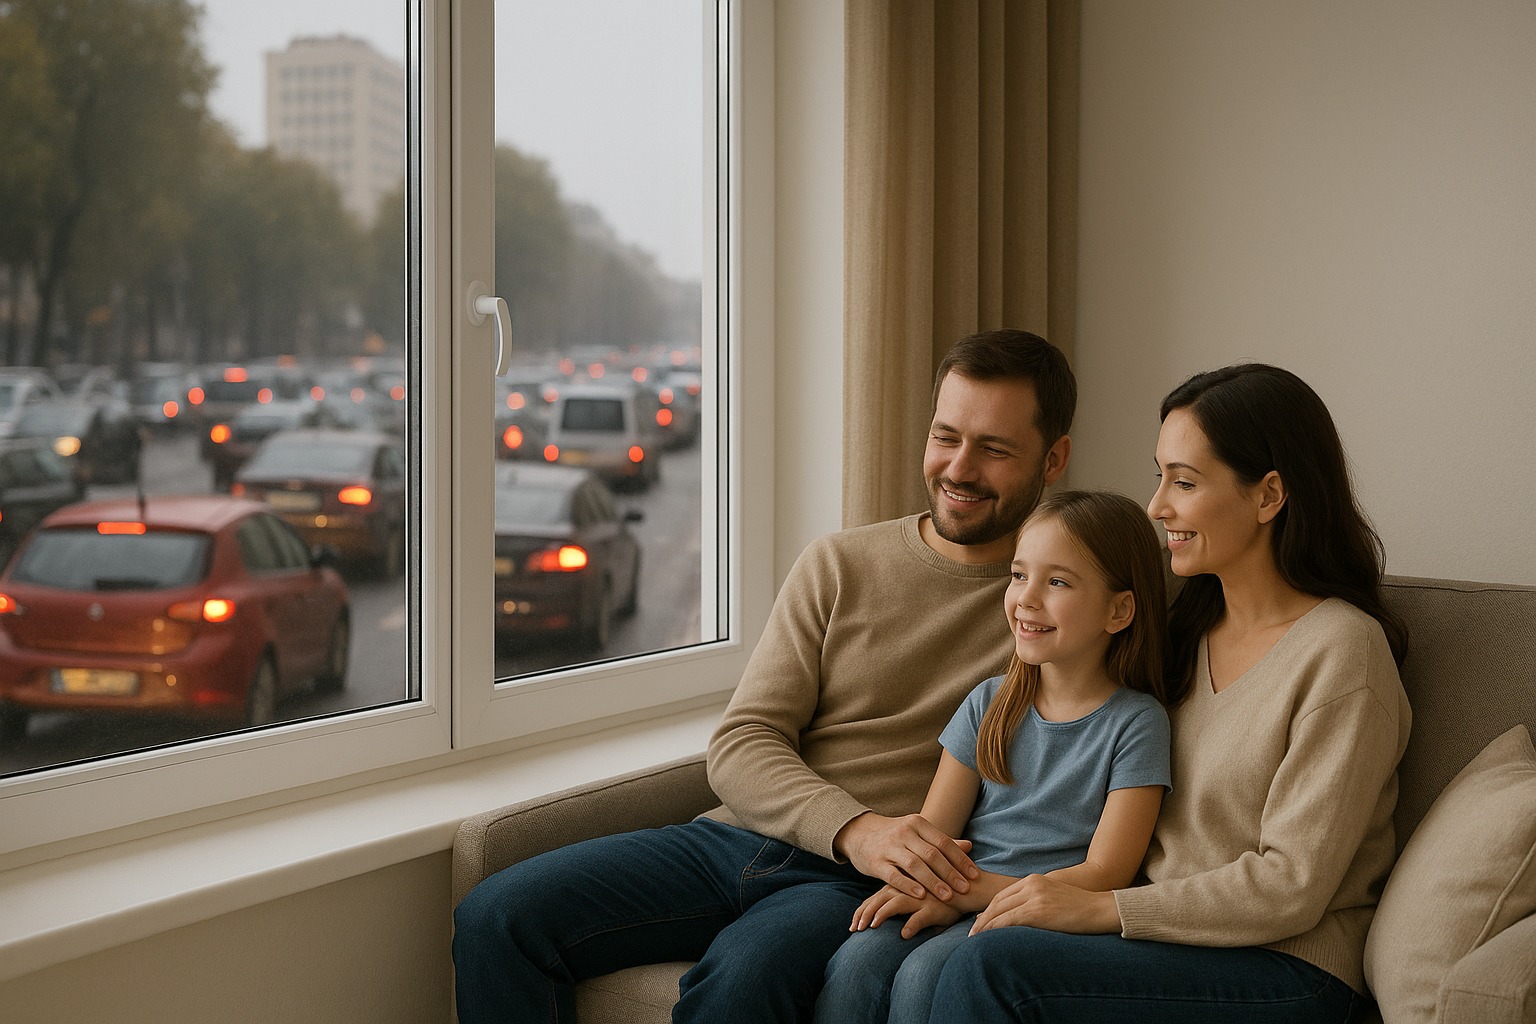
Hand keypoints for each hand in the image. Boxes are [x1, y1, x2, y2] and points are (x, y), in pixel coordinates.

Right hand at [834, 812, 977, 901]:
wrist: (859, 833)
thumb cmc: (895, 836)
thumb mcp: (917, 833)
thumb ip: (942, 842)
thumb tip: (969, 846)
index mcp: (917, 823)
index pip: (943, 842)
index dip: (960, 860)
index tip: (975, 876)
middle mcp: (904, 832)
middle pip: (931, 854)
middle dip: (950, 873)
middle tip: (965, 889)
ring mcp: (888, 847)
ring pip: (914, 865)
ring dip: (933, 881)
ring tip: (948, 896)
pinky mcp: (875, 862)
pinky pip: (893, 875)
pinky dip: (908, 885)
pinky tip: (921, 895)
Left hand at [851, 886, 964, 938]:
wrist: (969, 888)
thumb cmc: (941, 895)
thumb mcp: (919, 900)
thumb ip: (905, 907)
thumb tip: (895, 928)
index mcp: (901, 886)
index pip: (875, 898)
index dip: (862, 911)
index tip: (852, 925)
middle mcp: (907, 890)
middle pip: (879, 900)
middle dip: (864, 915)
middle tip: (854, 929)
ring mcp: (920, 897)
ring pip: (894, 905)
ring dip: (880, 916)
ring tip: (871, 928)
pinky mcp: (934, 906)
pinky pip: (920, 917)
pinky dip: (911, 925)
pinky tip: (904, 935)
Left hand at [970, 874, 1120, 935]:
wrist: (1101, 909)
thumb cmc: (1081, 909)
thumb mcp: (1053, 898)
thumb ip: (1035, 902)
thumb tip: (1017, 917)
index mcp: (1034, 880)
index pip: (1003, 895)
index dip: (989, 909)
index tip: (980, 922)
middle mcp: (1031, 884)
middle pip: (998, 902)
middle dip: (983, 918)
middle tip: (971, 933)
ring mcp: (1034, 896)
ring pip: (999, 911)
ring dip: (984, 926)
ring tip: (974, 939)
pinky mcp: (1038, 911)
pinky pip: (1008, 920)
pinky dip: (994, 929)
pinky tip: (986, 938)